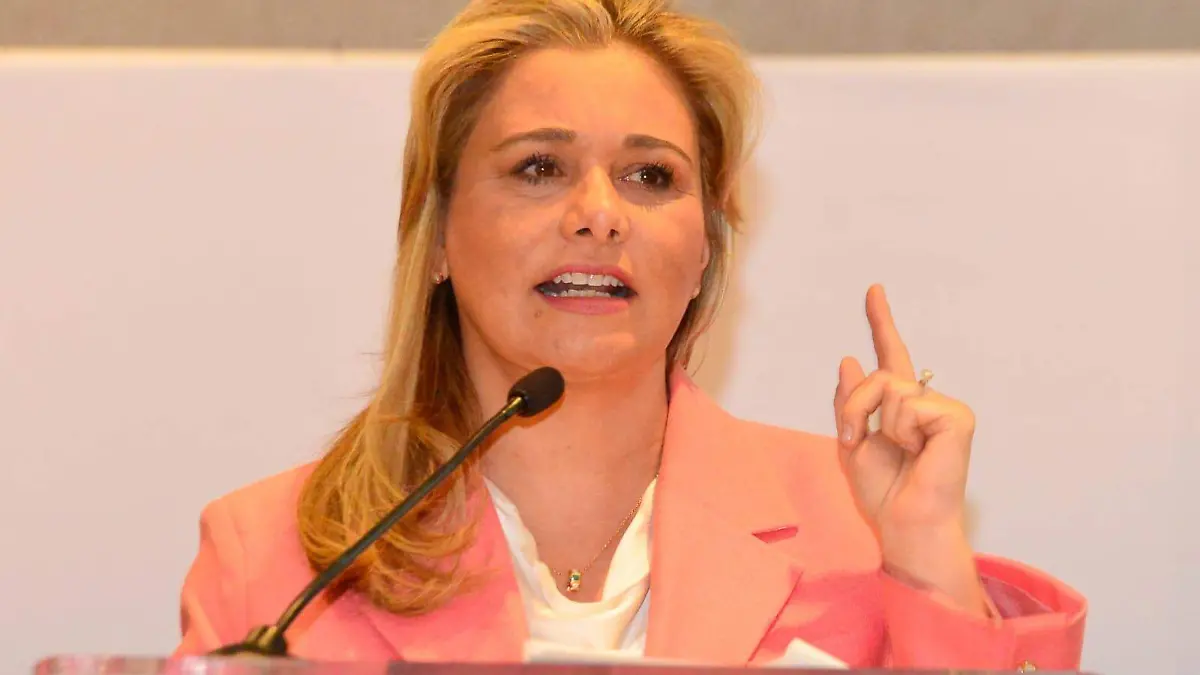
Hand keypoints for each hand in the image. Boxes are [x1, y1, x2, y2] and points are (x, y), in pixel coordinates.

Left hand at [834, 284, 986, 614]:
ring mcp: (944, 408)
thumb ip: (851, 403)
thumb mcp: (852, 444)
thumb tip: (848, 359)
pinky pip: (909, 404)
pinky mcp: (957, 417)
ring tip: (900, 453)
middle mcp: (926, 401)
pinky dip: (902, 431)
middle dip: (854, 408)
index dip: (881, 322)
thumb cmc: (884, 493)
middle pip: (878, 374)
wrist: (904, 523)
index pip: (891, 356)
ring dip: (877, 423)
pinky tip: (919, 453)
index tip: (874, 290)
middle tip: (855, 440)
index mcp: (901, 407)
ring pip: (890, 387)